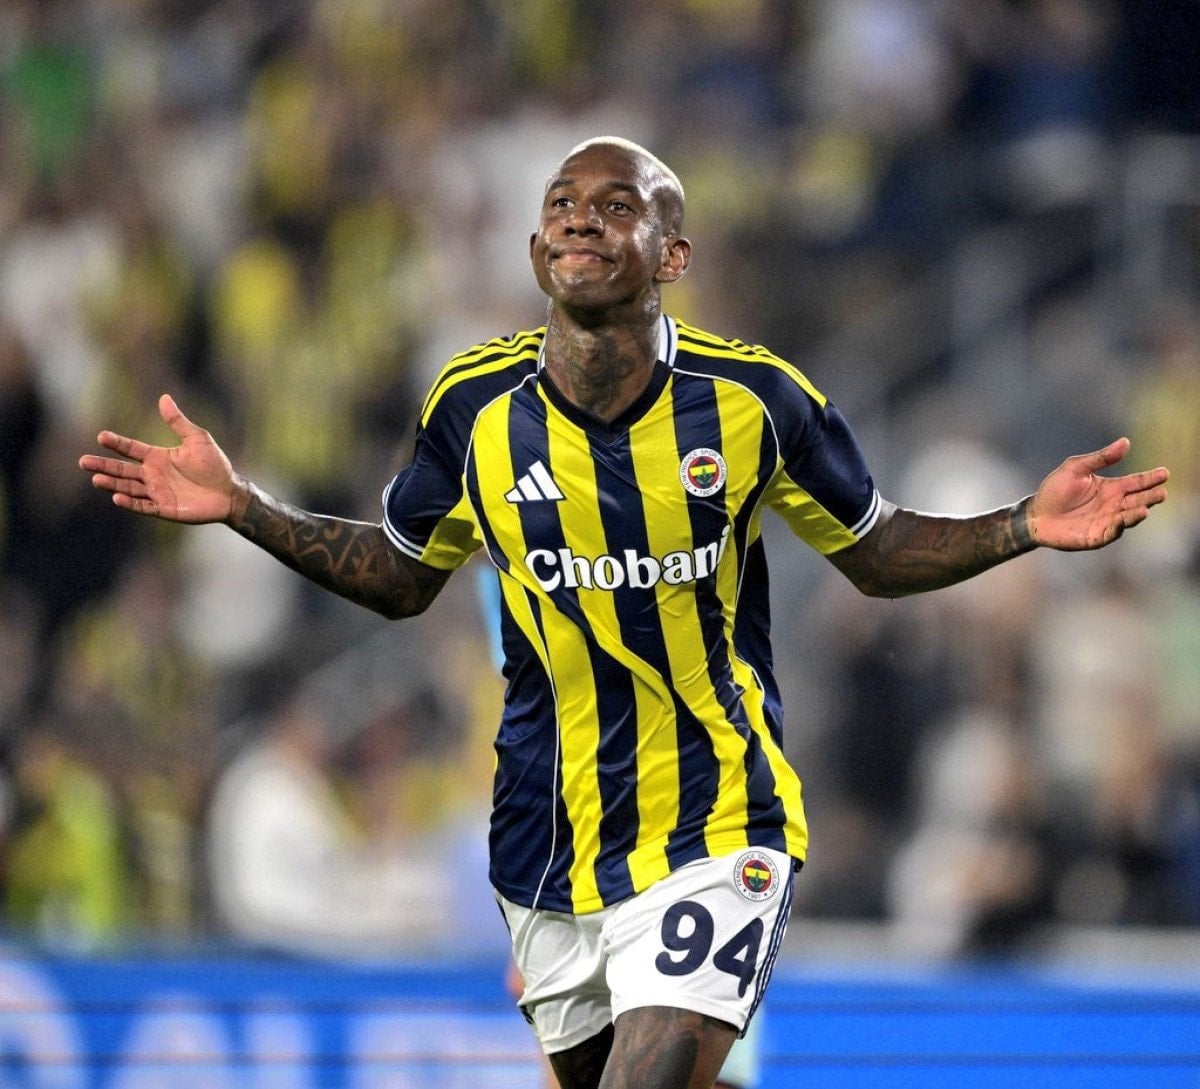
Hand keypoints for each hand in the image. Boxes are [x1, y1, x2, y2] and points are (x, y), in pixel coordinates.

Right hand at [79, 393, 243, 523]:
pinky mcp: (164, 508)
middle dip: (104, 465)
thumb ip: (178, 422)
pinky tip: (117, 498)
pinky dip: (130, 503)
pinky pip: (143, 506)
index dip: (117, 443)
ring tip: (96, 479)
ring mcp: (157, 492)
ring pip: (128, 488)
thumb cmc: (214, 465)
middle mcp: (153, 475)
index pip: (131, 449)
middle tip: (83, 462)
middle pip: (123, 470)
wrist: (229, 492)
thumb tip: (164, 397)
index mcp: (158, 457)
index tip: (101, 437)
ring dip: (112, 484)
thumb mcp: (197, 439)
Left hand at [1028, 437, 1168, 550]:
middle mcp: (1114, 505)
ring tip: (1146, 507)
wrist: (1036, 515)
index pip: (1137, 482)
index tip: (1165, 473)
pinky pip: (1113, 531)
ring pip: (1129, 516)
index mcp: (1112, 488)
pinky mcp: (1098, 536)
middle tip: (1161, 492)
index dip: (1151, 478)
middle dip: (1151, 496)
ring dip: (1138, 512)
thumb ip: (1100, 458)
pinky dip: (1120, 526)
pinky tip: (1125, 519)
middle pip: (1138, 500)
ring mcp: (1108, 521)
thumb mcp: (1075, 468)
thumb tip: (1125, 442)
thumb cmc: (1055, 490)